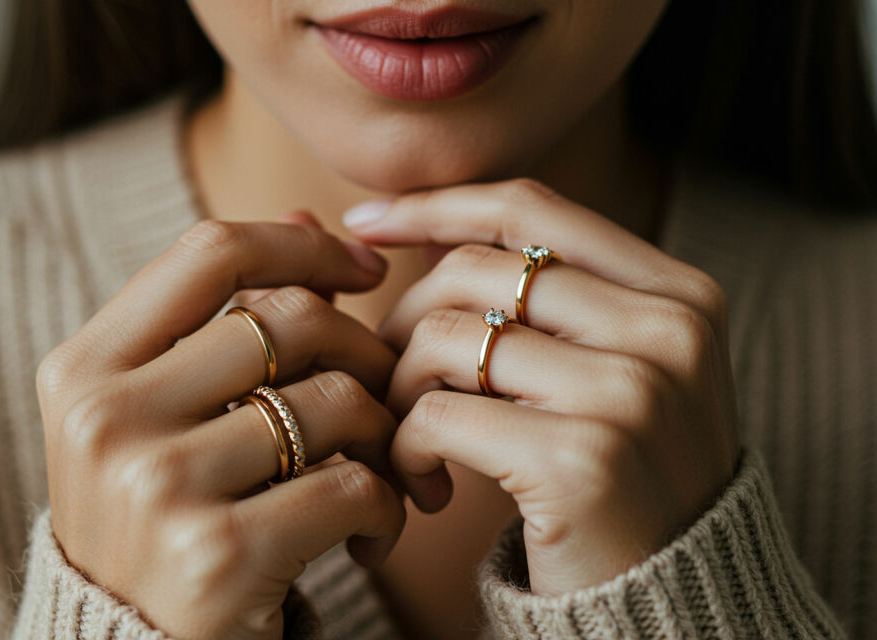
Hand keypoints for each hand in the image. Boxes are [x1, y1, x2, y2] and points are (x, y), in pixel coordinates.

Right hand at [36, 220, 404, 639]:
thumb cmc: (165, 517)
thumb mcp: (164, 412)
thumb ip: (225, 312)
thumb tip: (306, 217)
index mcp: (87, 367)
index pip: (212, 251)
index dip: (305, 246)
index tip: (367, 272)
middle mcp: (107, 418)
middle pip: (291, 321)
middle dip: (367, 353)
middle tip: (386, 400)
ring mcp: (156, 485)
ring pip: (335, 401)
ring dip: (384, 437)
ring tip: (380, 473)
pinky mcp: (216, 553)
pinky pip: (352, 484)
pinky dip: (385, 505)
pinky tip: (369, 533)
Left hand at [347, 179, 738, 595]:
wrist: (668, 608)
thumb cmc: (621, 484)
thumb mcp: (608, 374)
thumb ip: (543, 303)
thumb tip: (418, 233)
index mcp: (678, 295)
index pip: (530, 210)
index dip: (435, 206)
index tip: (365, 222)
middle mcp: (667, 331)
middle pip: (473, 270)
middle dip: (404, 321)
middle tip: (391, 381)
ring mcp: (630, 393)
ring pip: (446, 336)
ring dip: (400, 390)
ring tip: (409, 442)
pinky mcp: (581, 460)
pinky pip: (438, 415)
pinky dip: (407, 449)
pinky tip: (424, 488)